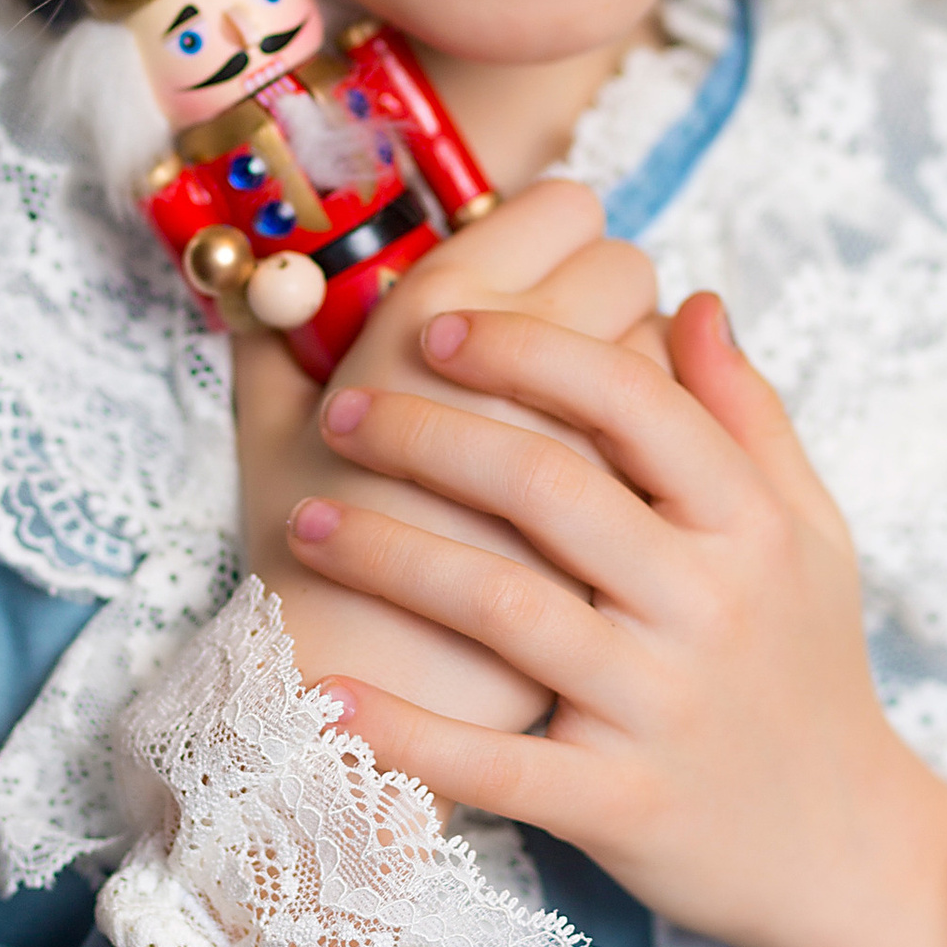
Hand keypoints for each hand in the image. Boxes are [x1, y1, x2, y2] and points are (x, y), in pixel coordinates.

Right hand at [232, 178, 663, 733]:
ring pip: (663, 353)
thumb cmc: (301, 576)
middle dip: (618, 280)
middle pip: (623, 266)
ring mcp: (585, 453)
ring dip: (649, 355)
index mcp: (427, 319)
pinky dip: (665, 443)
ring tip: (611, 370)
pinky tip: (628, 466)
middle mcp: (520, 370)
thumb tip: (281, 272)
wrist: (356, 733)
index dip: (562, 221)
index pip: (555, 213)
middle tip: (594, 304)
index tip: (556, 241)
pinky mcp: (620, 537)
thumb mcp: (269, 448)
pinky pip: (677, 453)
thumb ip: (277, 344)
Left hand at [286, 292, 946, 946]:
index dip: (528, 349)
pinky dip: (406, 734)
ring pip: (506, 609)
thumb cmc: (810, 671)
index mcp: (750, 526)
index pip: (633, 402)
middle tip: (344, 410)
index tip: (437, 324)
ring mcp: (661, 707)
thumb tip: (692, 299)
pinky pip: (497, 765)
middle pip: (550, 487)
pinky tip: (324, 697)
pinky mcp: (620, 804)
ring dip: (390, 556)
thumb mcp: (811, 535)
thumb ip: (750, 417)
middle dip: (429, 435)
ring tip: (305, 522)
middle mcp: (708, 606)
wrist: (846, 852)